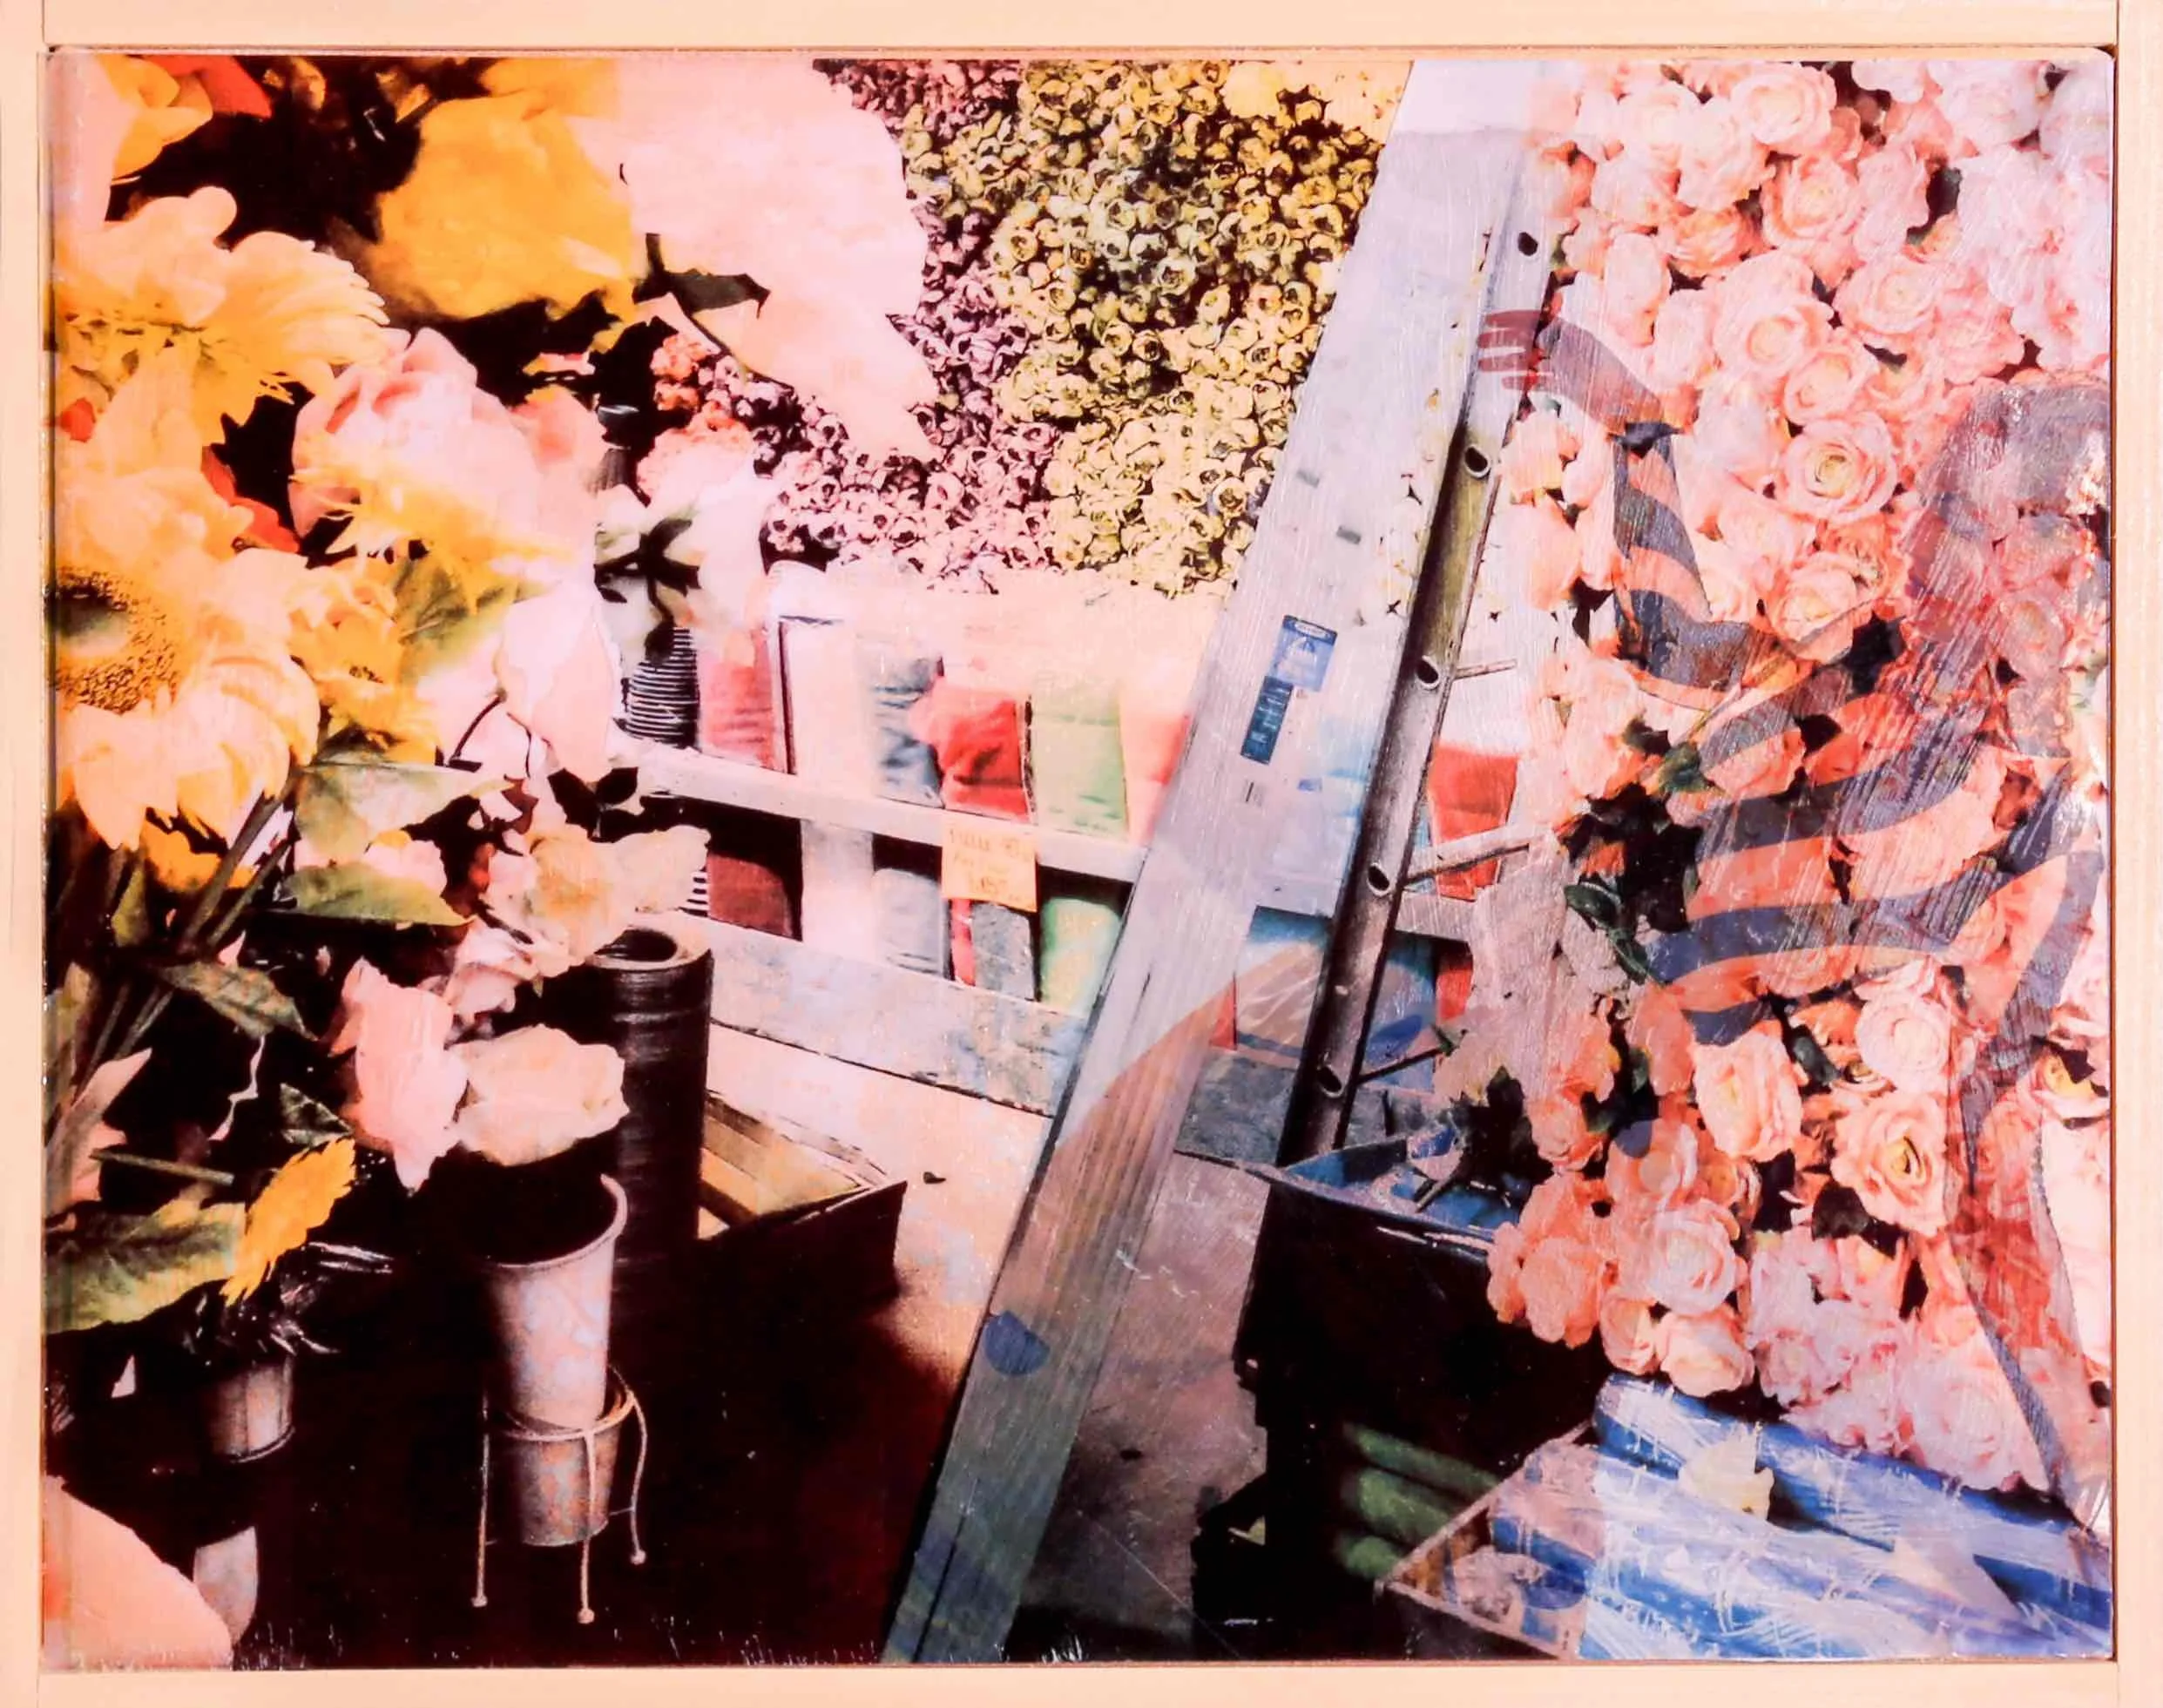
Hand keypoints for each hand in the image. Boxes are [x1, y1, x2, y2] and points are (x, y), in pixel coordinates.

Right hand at [1477, 311, 1663, 431]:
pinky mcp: (1574, 386)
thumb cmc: (1639, 370)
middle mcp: (1574, 344)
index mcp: (1580, 329)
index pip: (1540, 319)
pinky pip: (1543, 381)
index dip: (1514, 319)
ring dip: (1507, 362)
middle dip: (1504, 340)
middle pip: (1532, 338)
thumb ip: (1594, 314)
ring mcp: (1572, 365)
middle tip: (1479, 341)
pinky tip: (1506, 384)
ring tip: (1483, 365)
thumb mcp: (1619, 337)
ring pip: (1533, 360)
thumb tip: (1577, 285)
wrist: (1652, 403)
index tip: (1492, 320)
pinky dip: (1525, 381)